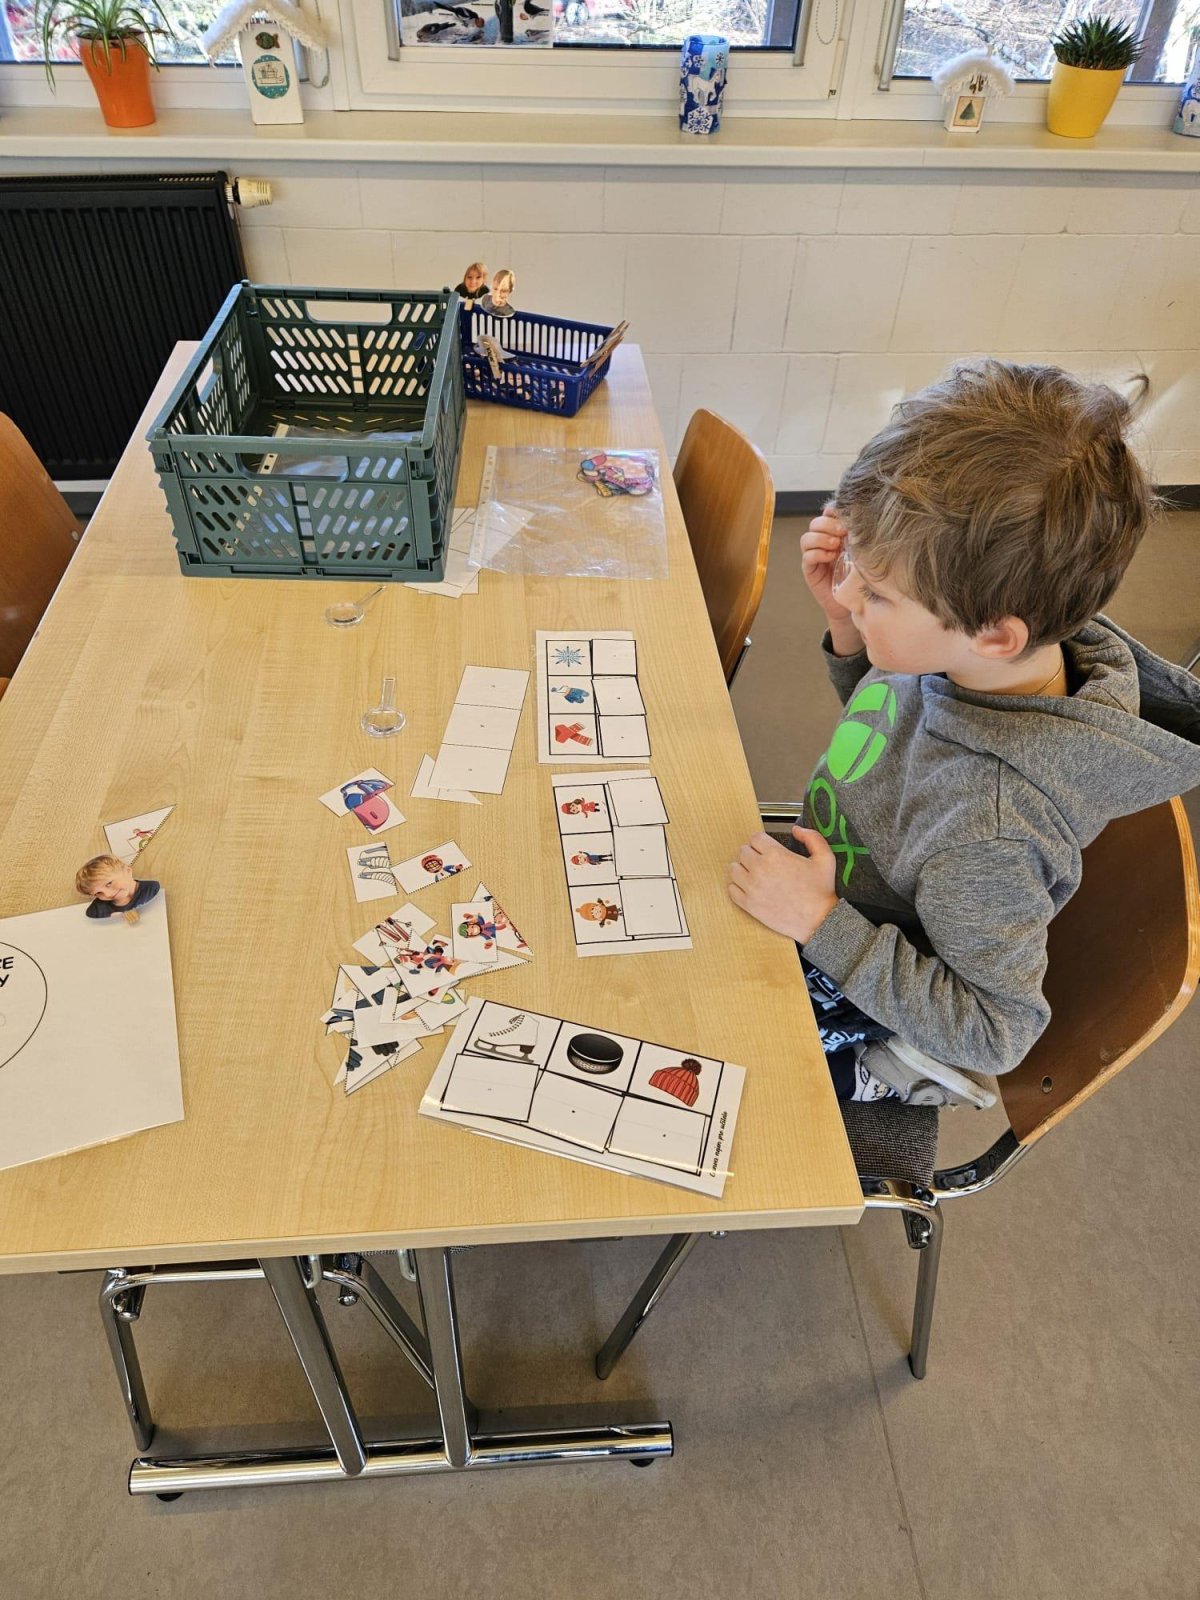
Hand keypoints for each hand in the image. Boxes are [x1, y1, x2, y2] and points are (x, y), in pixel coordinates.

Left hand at [728, 826, 837, 944]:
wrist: (818, 920)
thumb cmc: (821, 891)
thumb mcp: (825, 858)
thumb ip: (812, 837)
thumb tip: (796, 829)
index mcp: (776, 855)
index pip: (755, 838)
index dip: (762, 841)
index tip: (766, 848)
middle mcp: (760, 869)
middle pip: (743, 851)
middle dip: (752, 853)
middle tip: (762, 861)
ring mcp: (752, 887)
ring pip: (734, 869)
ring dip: (742, 869)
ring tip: (754, 873)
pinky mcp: (749, 904)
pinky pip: (732, 889)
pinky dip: (737, 887)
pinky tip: (749, 888)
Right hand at [801, 503, 857, 627]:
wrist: (852, 601)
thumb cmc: (859, 575)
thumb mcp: (862, 552)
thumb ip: (859, 537)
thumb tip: (866, 520)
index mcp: (835, 534)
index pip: (827, 514)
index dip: (833, 511)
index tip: (845, 515)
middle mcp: (822, 542)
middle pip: (815, 523)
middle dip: (828, 525)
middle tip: (842, 531)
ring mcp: (814, 555)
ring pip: (807, 538)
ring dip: (821, 538)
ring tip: (836, 546)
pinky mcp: (809, 569)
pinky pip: (807, 556)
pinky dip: (817, 554)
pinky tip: (830, 557)